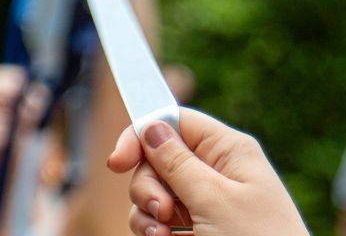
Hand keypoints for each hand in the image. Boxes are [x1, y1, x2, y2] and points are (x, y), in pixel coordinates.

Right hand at [107, 108, 308, 235]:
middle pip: (159, 159)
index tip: (118, 162)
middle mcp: (216, 171)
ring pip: (155, 192)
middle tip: (161, 212)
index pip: (175, 122)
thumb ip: (178, 163)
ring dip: (148, 214)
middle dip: (148, 186)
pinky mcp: (198, 229)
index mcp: (227, 150)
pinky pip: (160, 220)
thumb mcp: (214, 200)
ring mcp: (206, 202)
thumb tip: (151, 127)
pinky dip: (154, 231)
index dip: (143, 134)